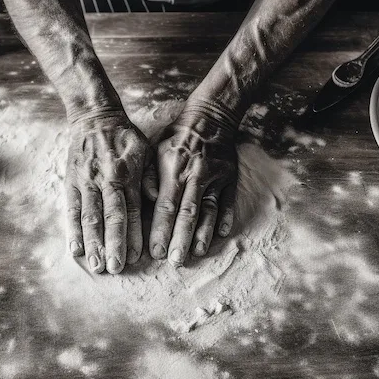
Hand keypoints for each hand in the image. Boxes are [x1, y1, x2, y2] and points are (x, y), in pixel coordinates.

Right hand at [65, 110, 149, 273]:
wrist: (94, 116)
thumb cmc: (125, 137)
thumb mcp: (146, 150)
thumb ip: (152, 176)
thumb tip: (157, 199)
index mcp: (127, 173)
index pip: (131, 209)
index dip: (134, 234)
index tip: (136, 257)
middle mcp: (105, 179)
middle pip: (109, 217)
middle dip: (112, 244)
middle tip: (114, 268)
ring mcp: (85, 181)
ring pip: (89, 216)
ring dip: (92, 243)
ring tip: (95, 265)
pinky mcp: (70, 181)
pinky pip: (70, 209)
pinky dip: (72, 230)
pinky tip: (75, 248)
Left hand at [148, 102, 237, 265]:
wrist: (211, 116)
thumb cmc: (175, 136)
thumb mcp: (154, 149)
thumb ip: (148, 176)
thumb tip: (148, 200)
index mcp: (174, 171)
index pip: (166, 207)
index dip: (161, 231)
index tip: (155, 252)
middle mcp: (195, 176)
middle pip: (188, 214)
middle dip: (180, 239)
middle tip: (175, 262)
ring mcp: (216, 178)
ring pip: (209, 210)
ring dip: (203, 234)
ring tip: (198, 253)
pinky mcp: (230, 177)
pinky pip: (229, 200)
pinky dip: (226, 217)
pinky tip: (222, 233)